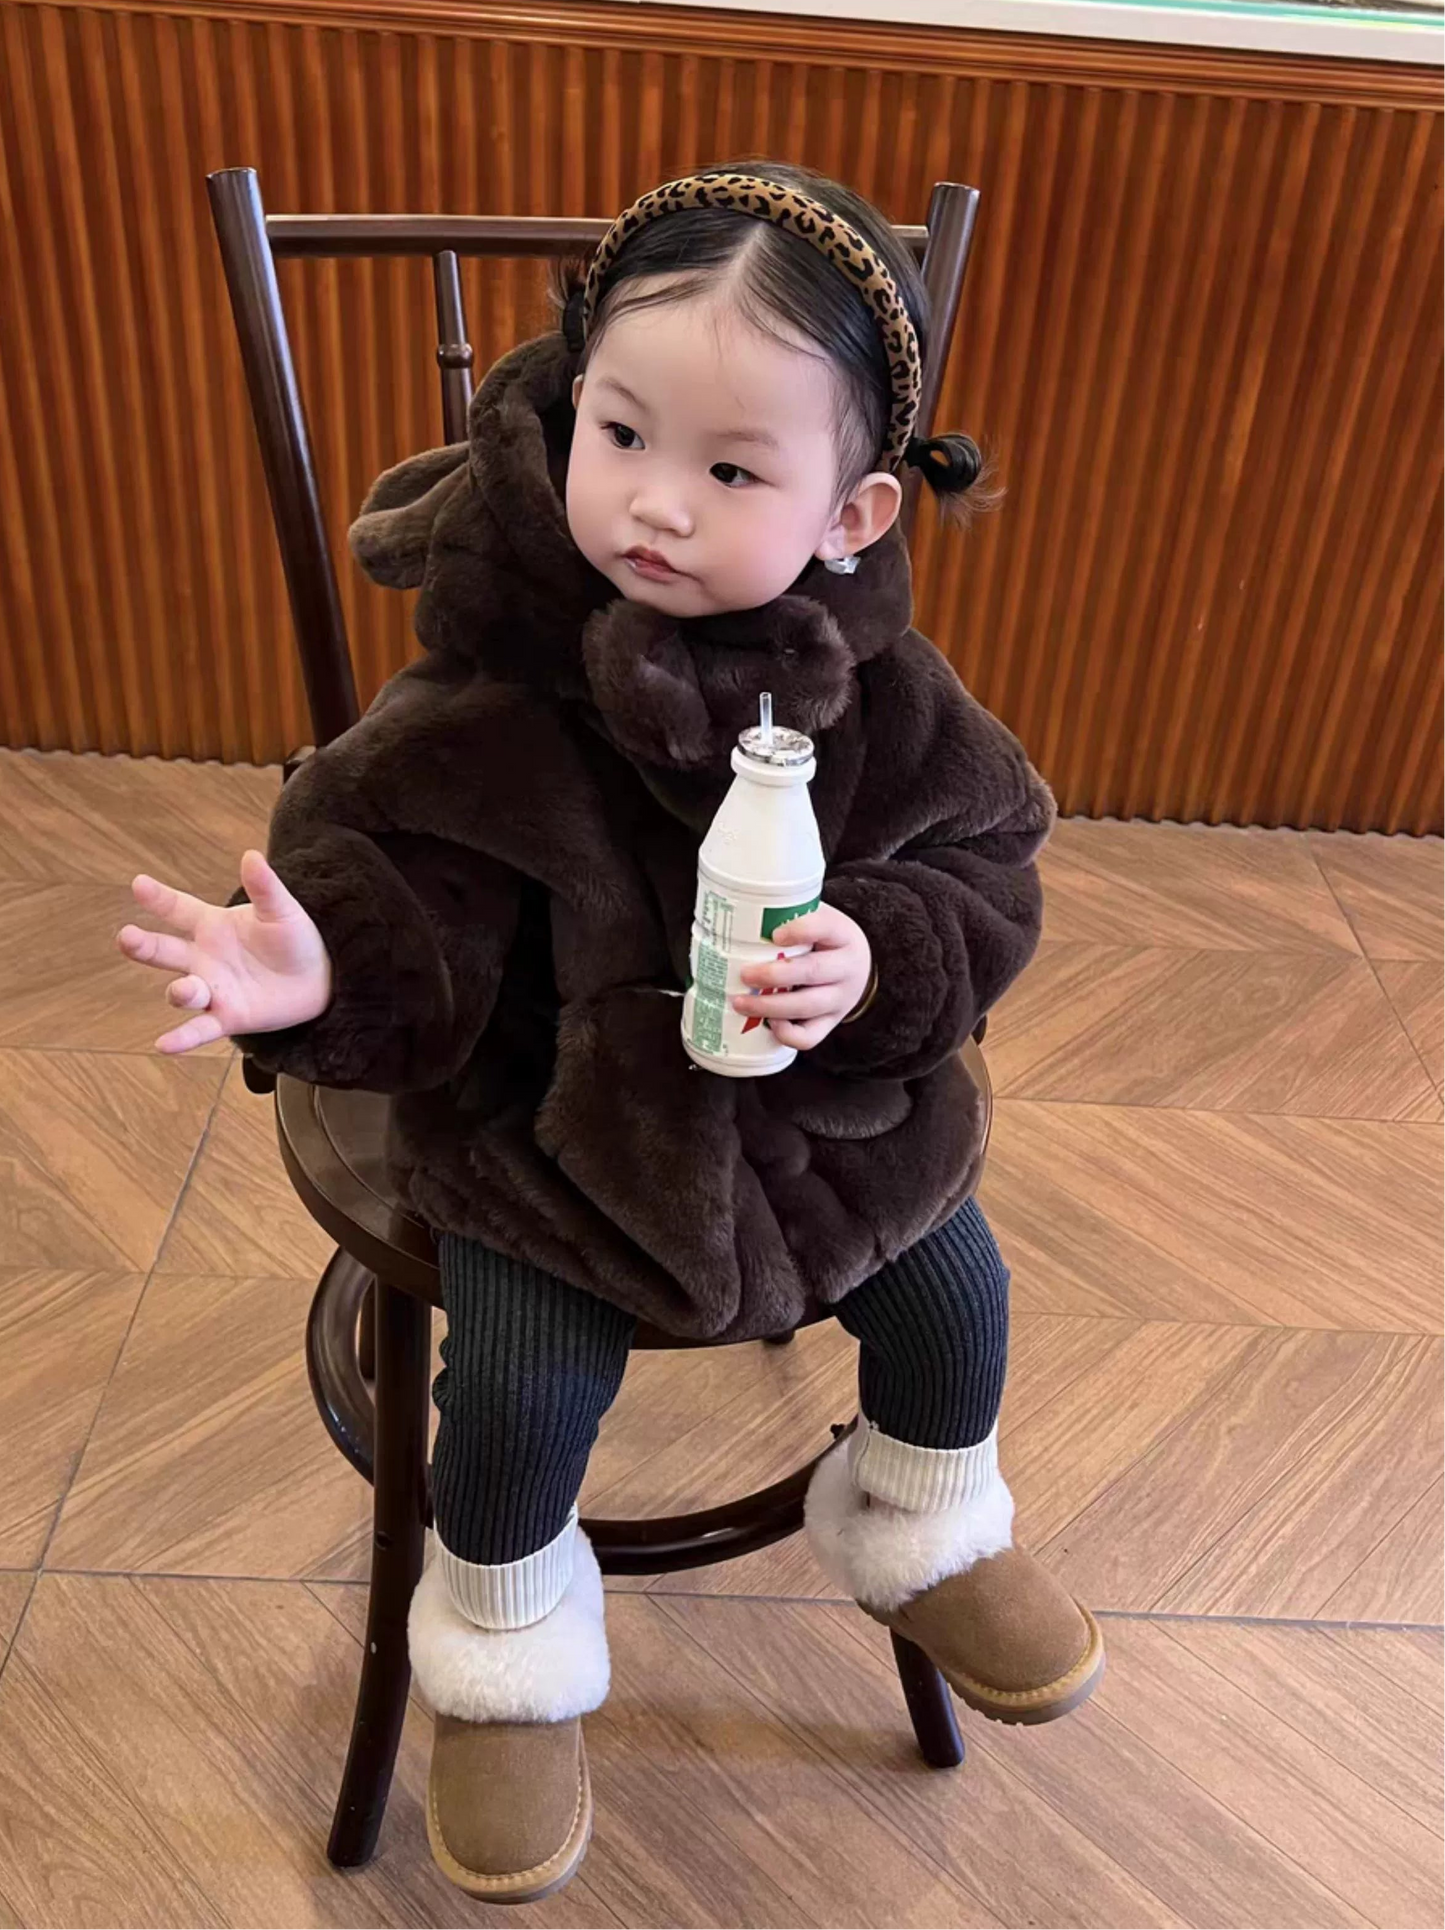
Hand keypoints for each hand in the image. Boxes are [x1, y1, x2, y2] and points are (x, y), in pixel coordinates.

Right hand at [117, 849, 332, 1053]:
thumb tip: (252, 855)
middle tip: (126, 937)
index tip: (138, 883)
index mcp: (211, 926)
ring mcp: (212, 989)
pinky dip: (182, 1038)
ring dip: (180, 992)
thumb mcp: (282, 910)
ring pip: (182, 992)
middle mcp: (203, 958)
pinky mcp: (226, 1017)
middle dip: (143, 945)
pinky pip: (199, 1029)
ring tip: (186, 989)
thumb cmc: (295, 938)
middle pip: (164, 951)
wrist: (320, 978)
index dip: (158, 898)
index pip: (177, 909)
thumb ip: (265, 887)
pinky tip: (164, 1045)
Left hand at [733, 903, 872, 1052]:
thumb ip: (789, 917)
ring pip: (808, 1006)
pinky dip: (788, 1034)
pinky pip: (811, 1036)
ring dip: (770, 1006)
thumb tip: (738, 917)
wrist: (856, 965)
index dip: (800, 931)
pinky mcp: (831, 1022)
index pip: (825, 928)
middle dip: (774, 975)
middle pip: (813, 972)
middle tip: (745, 974)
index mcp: (843, 935)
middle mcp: (847, 968)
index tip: (775, 935)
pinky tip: (769, 1025)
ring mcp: (841, 999)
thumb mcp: (817, 919)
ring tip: (741, 1003)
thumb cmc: (824, 940)